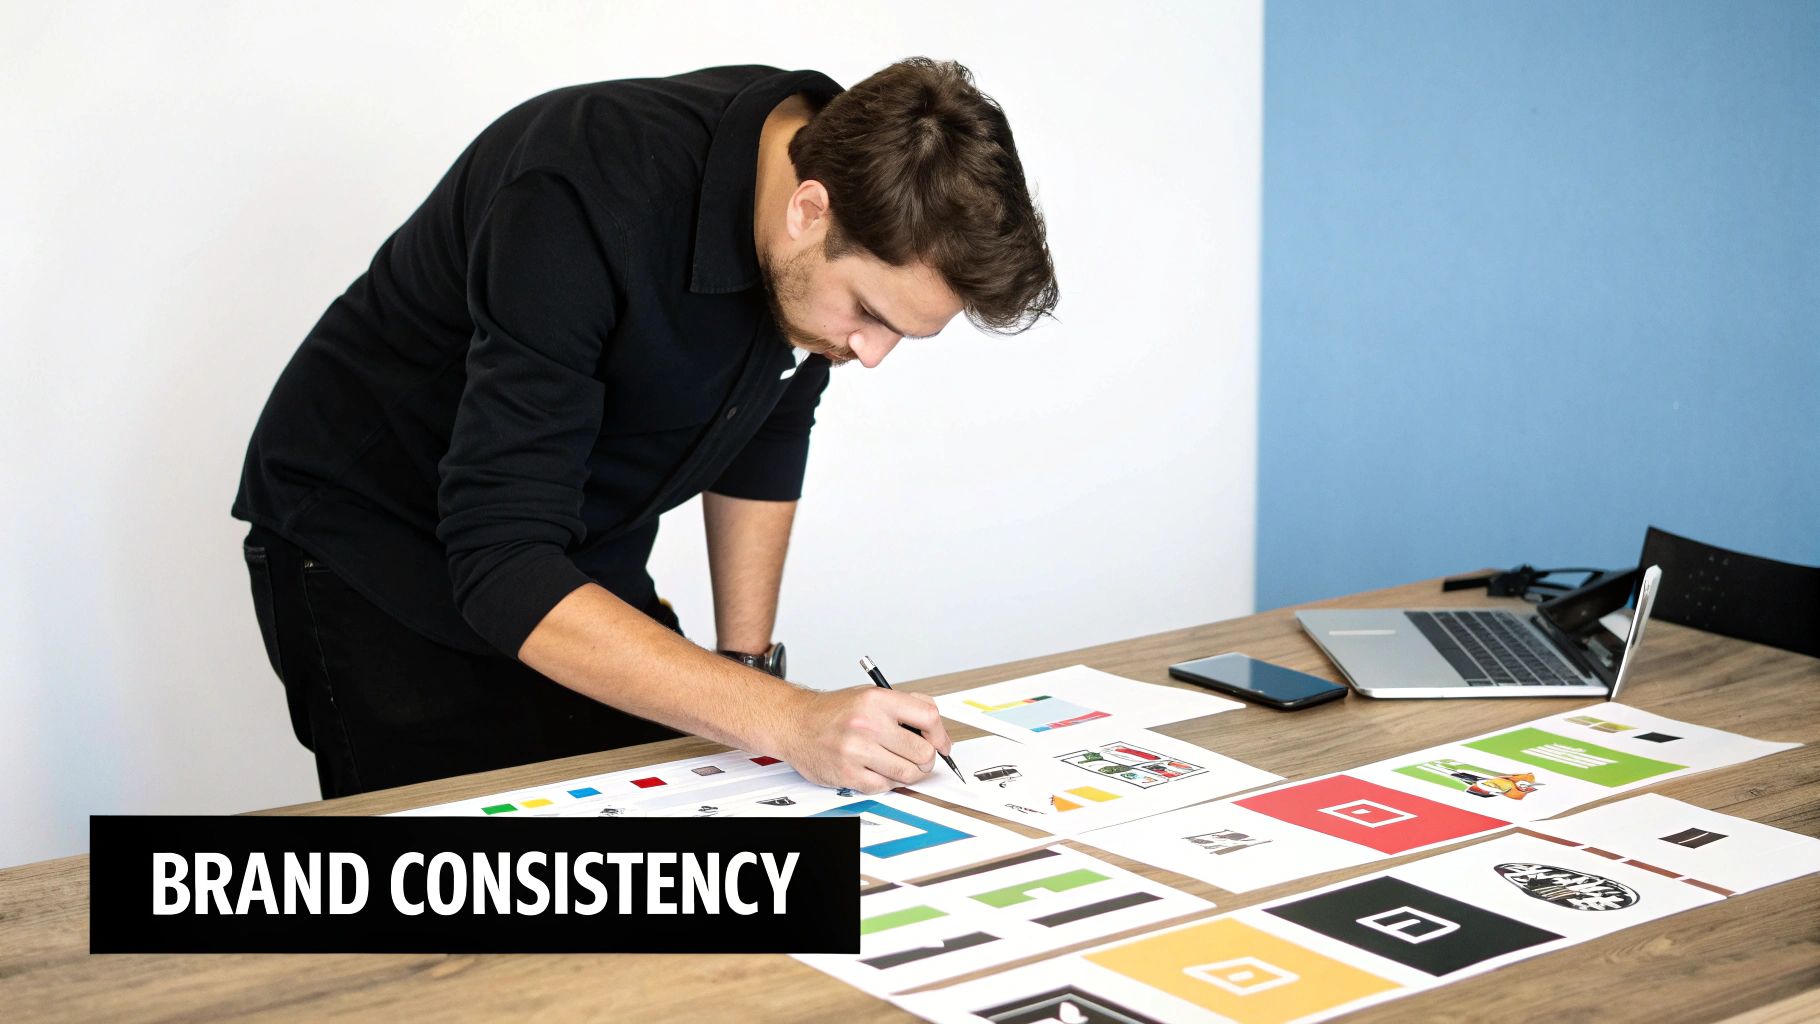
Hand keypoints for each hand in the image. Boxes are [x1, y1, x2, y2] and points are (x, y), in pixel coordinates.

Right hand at [772, 686, 954, 793]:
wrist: (794, 723)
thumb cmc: (832, 711)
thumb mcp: (869, 694)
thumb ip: (905, 705)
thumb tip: (936, 729)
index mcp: (877, 700)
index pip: (928, 717)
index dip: (941, 735)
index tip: (942, 744)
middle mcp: (867, 724)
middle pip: (923, 751)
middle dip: (926, 759)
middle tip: (919, 758)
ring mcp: (857, 751)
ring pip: (908, 773)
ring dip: (910, 773)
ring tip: (900, 765)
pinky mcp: (848, 774)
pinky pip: (885, 786)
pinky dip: (887, 782)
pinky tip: (879, 770)